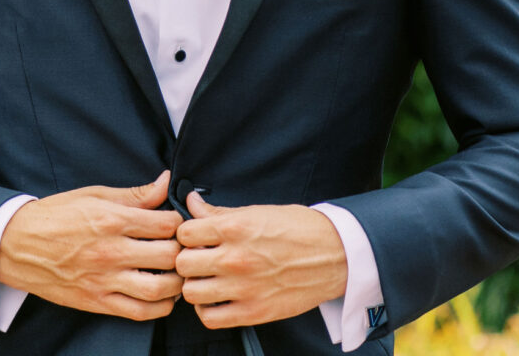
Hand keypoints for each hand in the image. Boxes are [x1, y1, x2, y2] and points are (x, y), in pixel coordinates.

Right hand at [0, 169, 184, 320]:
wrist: (16, 245)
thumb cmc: (54, 216)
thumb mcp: (93, 195)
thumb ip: (134, 194)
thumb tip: (166, 182)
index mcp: (111, 219)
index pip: (166, 224)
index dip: (179, 222)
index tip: (176, 223)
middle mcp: (110, 250)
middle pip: (168, 255)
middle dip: (182, 251)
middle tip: (182, 248)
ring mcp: (104, 279)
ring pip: (159, 288)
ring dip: (177, 282)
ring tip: (176, 273)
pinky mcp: (97, 301)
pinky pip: (139, 312)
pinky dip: (160, 307)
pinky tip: (163, 296)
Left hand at [174, 191, 347, 328]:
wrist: (336, 256)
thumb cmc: (299, 229)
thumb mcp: (258, 211)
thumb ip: (220, 212)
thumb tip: (191, 202)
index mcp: (235, 227)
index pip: (185, 232)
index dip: (186, 235)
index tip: (195, 239)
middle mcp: (235, 258)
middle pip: (183, 263)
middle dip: (187, 260)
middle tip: (198, 260)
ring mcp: (243, 287)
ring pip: (190, 292)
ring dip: (195, 285)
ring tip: (206, 280)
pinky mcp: (253, 312)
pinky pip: (210, 317)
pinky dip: (207, 310)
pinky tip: (216, 299)